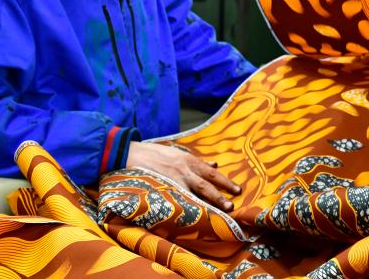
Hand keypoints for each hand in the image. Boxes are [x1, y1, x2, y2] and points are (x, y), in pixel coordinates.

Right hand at [125, 141, 241, 210]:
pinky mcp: (162, 187)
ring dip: (210, 200)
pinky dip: (188, 206)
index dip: (225, 181)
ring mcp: (173, 179)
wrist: (131, 153)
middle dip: (221, 193)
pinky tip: (195, 216)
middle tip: (233, 204)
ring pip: (195, 191)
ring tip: (222, 210)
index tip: (237, 190)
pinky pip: (178, 198)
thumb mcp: (179, 153)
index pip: (211, 173)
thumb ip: (197, 161)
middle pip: (207, 183)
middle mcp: (184, 169)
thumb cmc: (156, 154)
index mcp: (189, 160)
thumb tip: (214, 165)